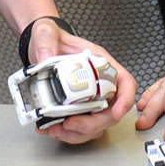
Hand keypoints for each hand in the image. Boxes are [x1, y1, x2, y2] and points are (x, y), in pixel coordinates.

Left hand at [23, 21, 135, 144]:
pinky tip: (51, 128)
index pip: (125, 82)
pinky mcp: (76, 109)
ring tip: (57, 129)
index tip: (116, 112)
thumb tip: (45, 57)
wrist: (38, 47)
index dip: (126, 99)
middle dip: (93, 124)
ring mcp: (89, 99)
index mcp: (100, 63)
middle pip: (111, 111)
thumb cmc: (51, 38)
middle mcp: (99, 83)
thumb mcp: (46, 32)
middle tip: (71, 124)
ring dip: (78, 133)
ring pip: (96, 125)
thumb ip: (46, 41)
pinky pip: (79, 128)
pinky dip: (67, 133)